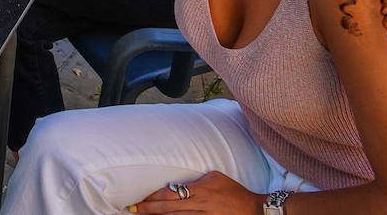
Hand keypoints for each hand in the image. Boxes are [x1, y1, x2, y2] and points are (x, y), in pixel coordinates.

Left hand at [127, 172, 261, 213]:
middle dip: (149, 209)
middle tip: (133, 209)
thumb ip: (195, 180)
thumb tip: (180, 183)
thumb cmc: (233, 191)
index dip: (153, 196)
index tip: (140, 198)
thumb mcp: (215, 177)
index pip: (169, 193)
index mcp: (199, 190)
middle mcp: (198, 205)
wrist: (253, 209)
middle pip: (167, 208)